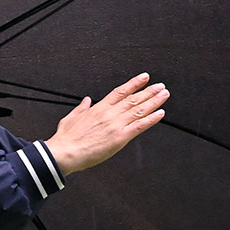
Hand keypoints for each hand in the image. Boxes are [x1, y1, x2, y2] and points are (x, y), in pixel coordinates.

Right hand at [44, 74, 169, 175]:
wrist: (65, 152)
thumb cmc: (66, 138)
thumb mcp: (71, 117)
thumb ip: (82, 108)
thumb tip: (87, 100)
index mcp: (99, 108)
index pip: (120, 91)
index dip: (134, 84)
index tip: (144, 78)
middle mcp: (110, 114)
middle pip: (133, 99)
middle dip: (149, 91)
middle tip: (160, 86)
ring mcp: (116, 125)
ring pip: (139, 110)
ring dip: (154, 101)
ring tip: (164, 95)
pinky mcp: (120, 138)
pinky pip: (139, 126)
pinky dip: (151, 119)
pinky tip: (160, 114)